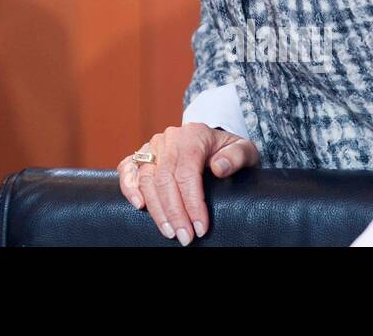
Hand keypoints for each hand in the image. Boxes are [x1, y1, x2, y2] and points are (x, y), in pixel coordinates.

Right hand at [117, 123, 261, 244]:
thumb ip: (237, 156)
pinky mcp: (142, 154)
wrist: (215, 143)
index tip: (201, 228)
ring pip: (147, 178)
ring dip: (156, 208)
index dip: (192, 203)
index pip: (187, 172)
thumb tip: (219, 167)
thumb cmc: (230, 151)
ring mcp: (153, 145)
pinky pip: (128, 167)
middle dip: (174, 212)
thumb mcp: (244, 150)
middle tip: (185, 237)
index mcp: (194, 135)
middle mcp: (170, 138)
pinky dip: (129, 186)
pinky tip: (139, 205)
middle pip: (165, 178)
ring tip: (169, 232)